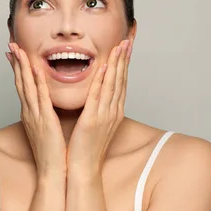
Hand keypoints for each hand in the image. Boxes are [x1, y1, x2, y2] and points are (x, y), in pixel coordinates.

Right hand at [6, 43, 66, 177]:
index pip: (22, 87)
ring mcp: (35, 116)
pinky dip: (37, 82)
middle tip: (11, 45)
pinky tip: (36, 70)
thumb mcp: (46, 129)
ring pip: (27, 86)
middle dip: (16, 63)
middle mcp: (29, 112)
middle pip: (20, 83)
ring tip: (19, 51)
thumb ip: (45, 115)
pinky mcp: (45, 120)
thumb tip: (47, 106)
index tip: (15, 54)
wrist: (52, 172)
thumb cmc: (52, 153)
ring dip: (23, 67)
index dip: (18, 69)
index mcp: (30, 114)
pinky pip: (40, 98)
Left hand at [66, 39, 132, 176]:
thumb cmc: (86, 149)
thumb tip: (97, 97)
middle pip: (121, 81)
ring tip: (120, 47)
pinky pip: (98, 97)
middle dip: (124, 60)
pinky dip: (102, 81)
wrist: (83, 170)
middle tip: (127, 41)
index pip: (121, 84)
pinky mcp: (92, 121)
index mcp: (113, 113)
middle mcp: (113, 112)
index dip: (124, 65)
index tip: (126, 49)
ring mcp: (105, 116)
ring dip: (116, 65)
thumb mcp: (95, 125)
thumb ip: (98, 109)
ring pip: (112, 85)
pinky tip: (104, 68)